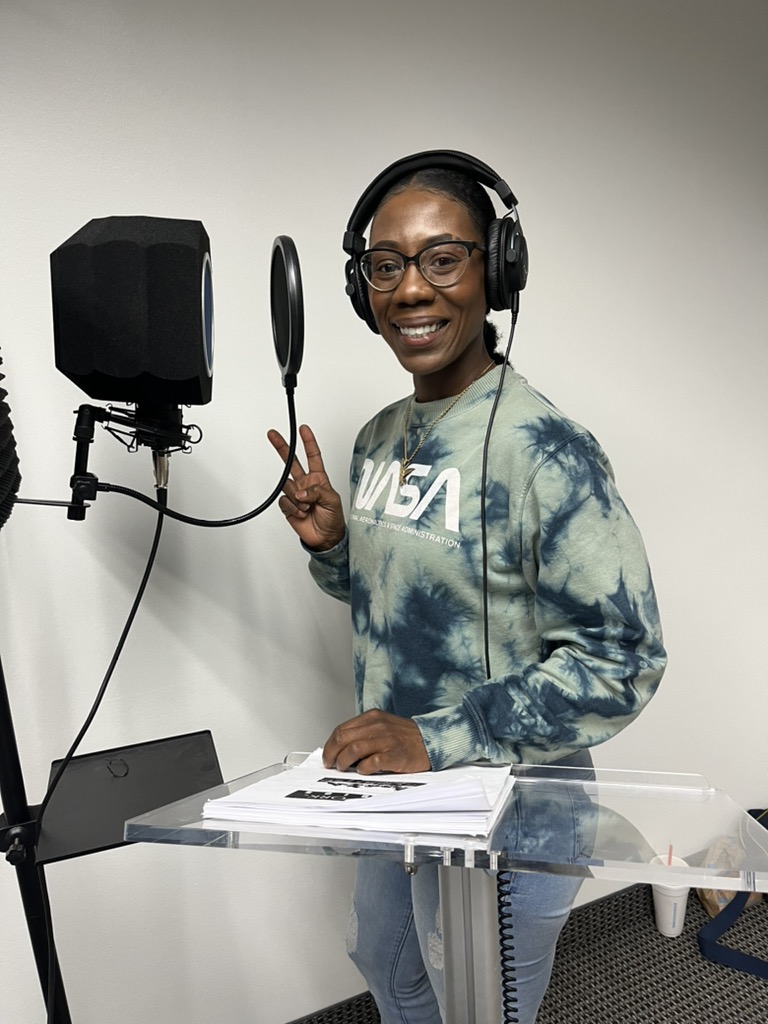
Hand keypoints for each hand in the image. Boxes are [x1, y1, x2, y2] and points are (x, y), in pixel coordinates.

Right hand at [267, 424, 345, 550]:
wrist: (325, 539)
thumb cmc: (333, 519)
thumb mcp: (332, 501)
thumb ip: (317, 492)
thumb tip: (301, 492)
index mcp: (319, 479)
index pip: (313, 456)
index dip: (308, 442)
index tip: (303, 429)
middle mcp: (305, 484)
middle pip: (291, 463)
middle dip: (282, 448)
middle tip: (273, 435)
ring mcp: (296, 495)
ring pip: (287, 487)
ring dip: (297, 499)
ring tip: (306, 508)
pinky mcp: (288, 506)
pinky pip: (284, 501)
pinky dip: (292, 508)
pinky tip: (300, 513)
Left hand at [322, 710, 431, 773]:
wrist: (431, 741)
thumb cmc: (406, 736)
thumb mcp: (383, 725)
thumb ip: (363, 732)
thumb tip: (341, 747)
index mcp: (373, 718)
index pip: (341, 729)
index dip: (330, 744)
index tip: (327, 755)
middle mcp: (378, 726)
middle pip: (343, 739)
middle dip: (331, 753)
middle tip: (331, 764)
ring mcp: (386, 740)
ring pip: (353, 750)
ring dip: (343, 762)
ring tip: (344, 768)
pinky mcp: (395, 755)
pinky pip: (371, 763)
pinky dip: (363, 769)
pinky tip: (363, 771)